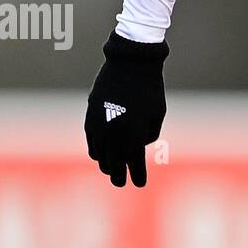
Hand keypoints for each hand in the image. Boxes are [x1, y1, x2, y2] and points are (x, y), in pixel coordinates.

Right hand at [85, 29, 168, 186]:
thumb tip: (137, 148)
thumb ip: (147, 135)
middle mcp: (115, 132)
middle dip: (118, 175)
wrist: (130, 63)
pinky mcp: (90, 115)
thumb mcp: (157, 115)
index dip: (136, 175)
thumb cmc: (150, 90)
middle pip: (114, 163)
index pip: (134, 163)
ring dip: (106, 164)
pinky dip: (95, 151)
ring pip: (100, 154)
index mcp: (134, 133)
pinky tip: (99, 156)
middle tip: (120, 183)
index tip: (139, 184)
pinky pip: (91, 141)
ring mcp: (100, 124)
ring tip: (111, 170)